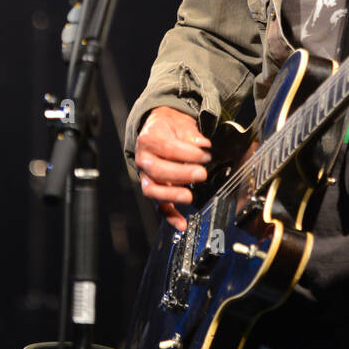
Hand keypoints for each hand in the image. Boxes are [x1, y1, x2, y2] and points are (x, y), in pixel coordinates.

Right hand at [134, 106, 211, 230]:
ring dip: (171, 195)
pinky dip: (170, 216)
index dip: (187, 153)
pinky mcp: (153, 189)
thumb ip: (192, 135)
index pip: (166, 147)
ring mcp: (146, 176)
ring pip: (152, 190)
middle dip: (181, 174)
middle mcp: (143, 158)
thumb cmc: (169, 128)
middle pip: (157, 170)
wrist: (157, 129)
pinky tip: (182, 224)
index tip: (204, 155)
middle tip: (201, 174)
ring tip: (189, 197)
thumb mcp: (180, 124)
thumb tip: (203, 144)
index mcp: (149, 138)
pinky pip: (158, 205)